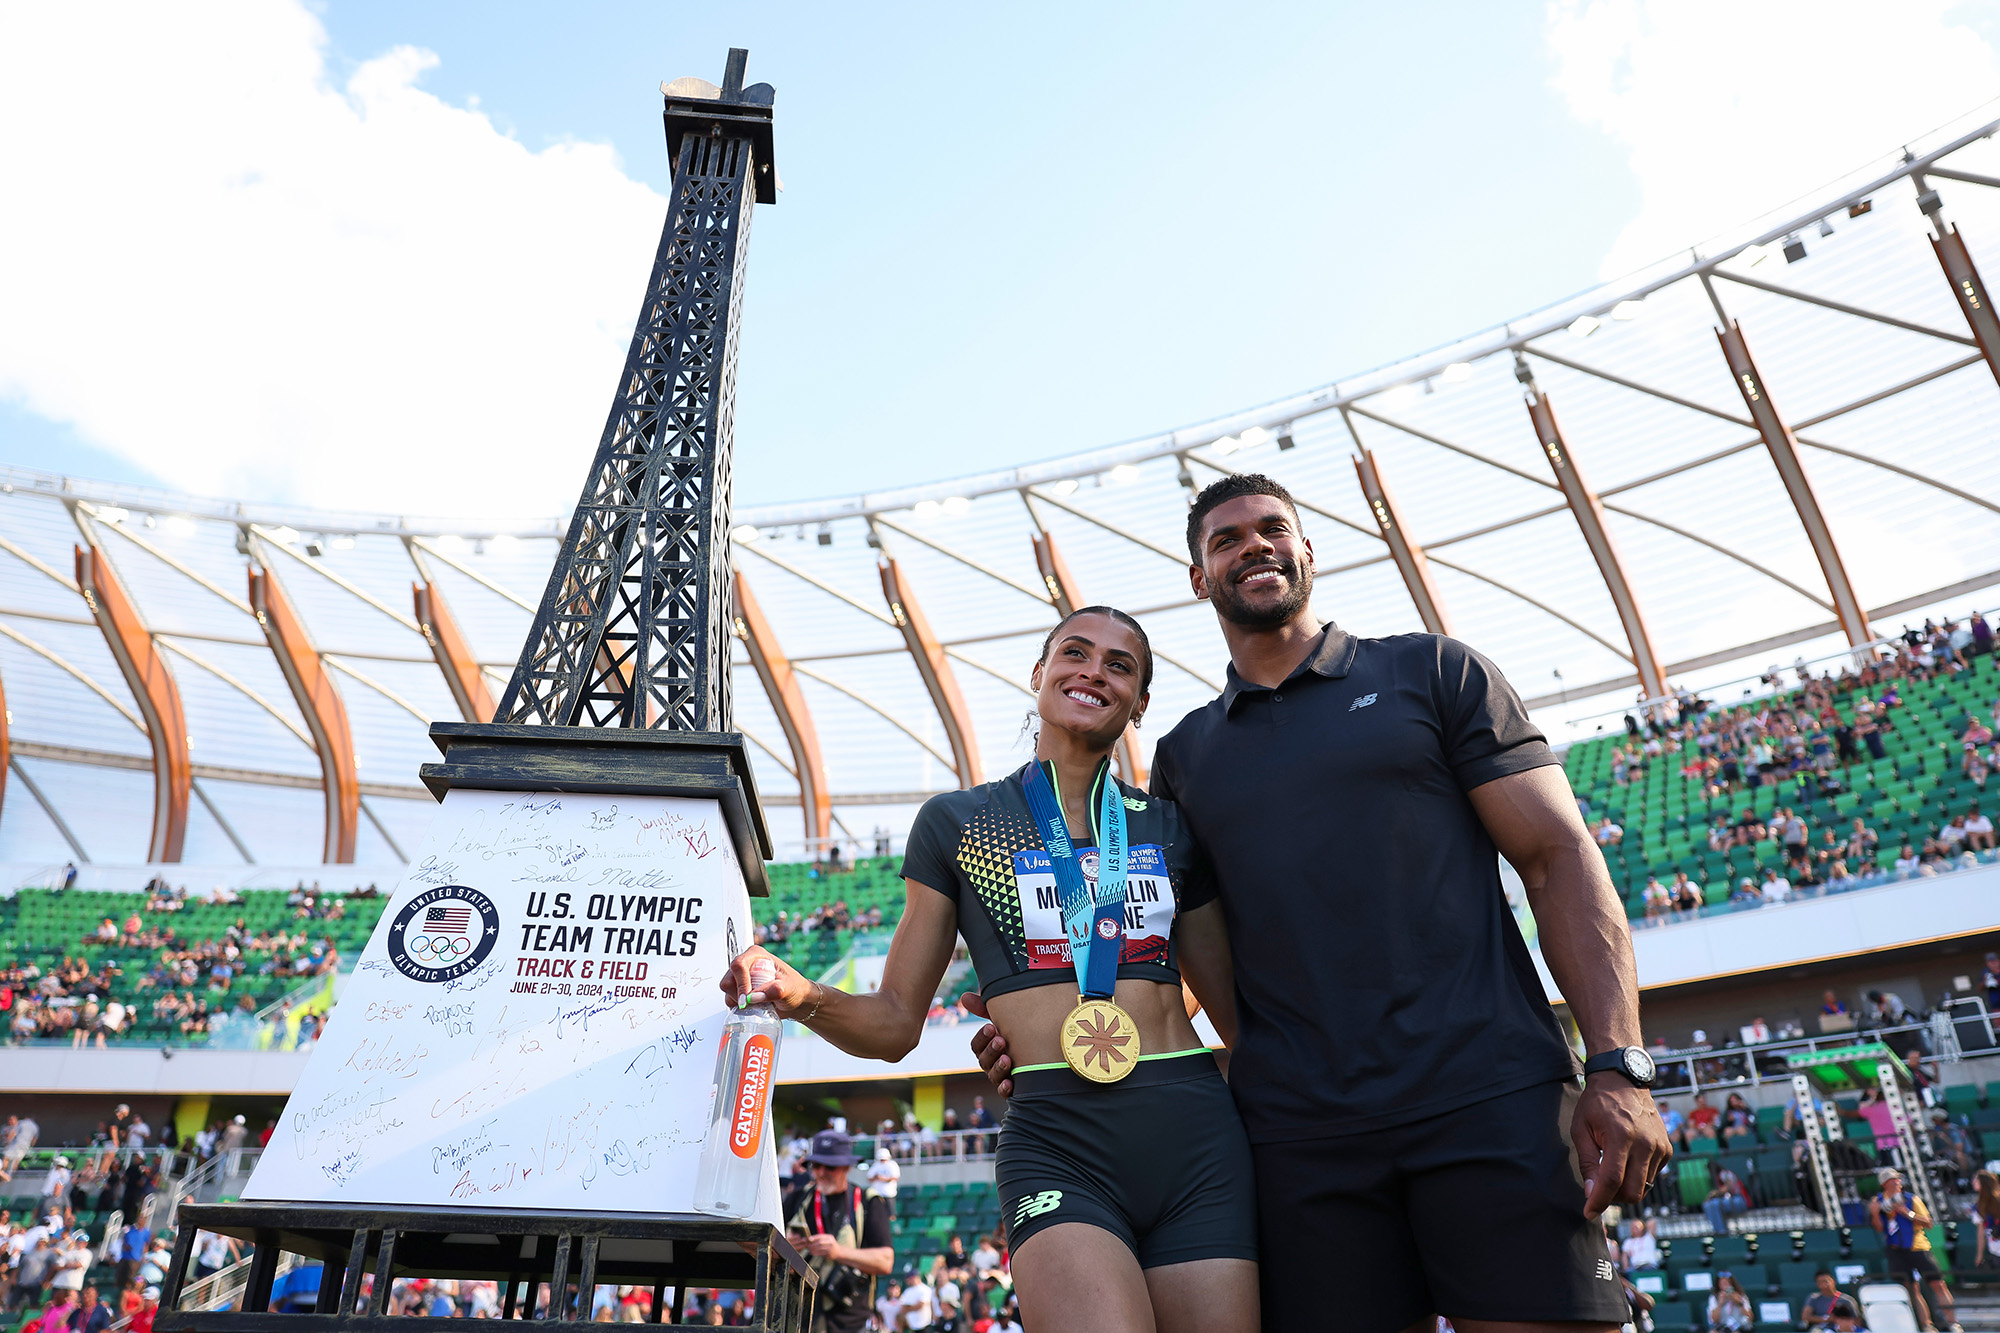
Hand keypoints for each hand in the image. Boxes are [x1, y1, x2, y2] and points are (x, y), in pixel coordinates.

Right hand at [718, 946, 815, 1018]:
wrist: (796, 1000)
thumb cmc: (795, 988)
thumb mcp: (789, 988)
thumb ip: (775, 990)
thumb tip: (754, 996)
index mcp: (757, 955)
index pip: (739, 965)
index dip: (741, 983)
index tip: (748, 998)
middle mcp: (746, 964)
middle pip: (728, 979)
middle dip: (740, 994)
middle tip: (756, 1001)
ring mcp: (741, 978)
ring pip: (727, 991)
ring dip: (741, 1001)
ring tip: (759, 1002)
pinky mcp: (738, 991)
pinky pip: (729, 1000)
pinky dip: (740, 1007)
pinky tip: (754, 1006)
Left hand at [805, 1232, 840, 1260]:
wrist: (839, 1252)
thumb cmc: (830, 1246)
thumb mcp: (827, 1241)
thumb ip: (820, 1240)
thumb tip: (809, 1240)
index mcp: (829, 1237)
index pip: (820, 1236)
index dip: (814, 1237)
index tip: (809, 1239)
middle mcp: (831, 1241)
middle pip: (820, 1242)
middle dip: (813, 1244)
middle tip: (808, 1245)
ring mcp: (831, 1248)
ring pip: (820, 1247)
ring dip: (814, 1249)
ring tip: (809, 1249)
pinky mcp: (830, 1253)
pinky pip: (821, 1253)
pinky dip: (816, 1253)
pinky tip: (812, 1253)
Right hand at [962, 992, 1012, 1096]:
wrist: (1044, 1055)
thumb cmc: (1020, 1034)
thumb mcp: (1005, 1021)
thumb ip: (985, 1009)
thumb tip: (964, 996)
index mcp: (987, 1048)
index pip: (977, 1045)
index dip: (982, 1038)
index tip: (991, 1027)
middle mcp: (992, 1064)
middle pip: (984, 1060)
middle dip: (991, 1050)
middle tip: (1001, 1040)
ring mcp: (1002, 1077)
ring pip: (994, 1076)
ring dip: (999, 1067)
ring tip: (1008, 1058)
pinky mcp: (1015, 1090)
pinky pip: (1005, 1093)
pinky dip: (1005, 1088)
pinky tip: (1010, 1083)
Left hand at [1574, 1075, 1673, 1219]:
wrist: (1623, 1080)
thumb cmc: (1597, 1104)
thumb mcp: (1581, 1129)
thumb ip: (1587, 1162)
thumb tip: (1591, 1194)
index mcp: (1621, 1136)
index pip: (1611, 1180)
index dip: (1599, 1201)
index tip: (1588, 1213)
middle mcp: (1646, 1143)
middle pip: (1632, 1192)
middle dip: (1613, 1197)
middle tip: (1598, 1187)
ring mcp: (1660, 1147)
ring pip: (1643, 1188)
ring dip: (1625, 1188)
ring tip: (1610, 1168)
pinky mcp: (1667, 1149)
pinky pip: (1652, 1176)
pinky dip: (1637, 1176)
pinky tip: (1626, 1159)